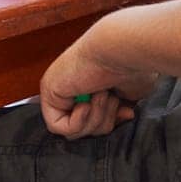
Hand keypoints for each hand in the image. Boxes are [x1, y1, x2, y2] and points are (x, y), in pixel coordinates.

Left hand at [40, 21, 158, 139]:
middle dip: (104, 120)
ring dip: (94, 117)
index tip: (127, 110)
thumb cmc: (131, 66)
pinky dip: (77, 121)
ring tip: (101, 94)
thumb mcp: (131, 94)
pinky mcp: (48, 92)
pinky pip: (58, 127)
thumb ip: (122, 108)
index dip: (113, 121)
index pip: (97, 120)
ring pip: (74, 130)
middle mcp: (73, 85)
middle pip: (87, 128)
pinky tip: (86, 104)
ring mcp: (59, 88)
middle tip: (111, 98)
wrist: (119, 51)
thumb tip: (123, 115)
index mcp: (92, 84)